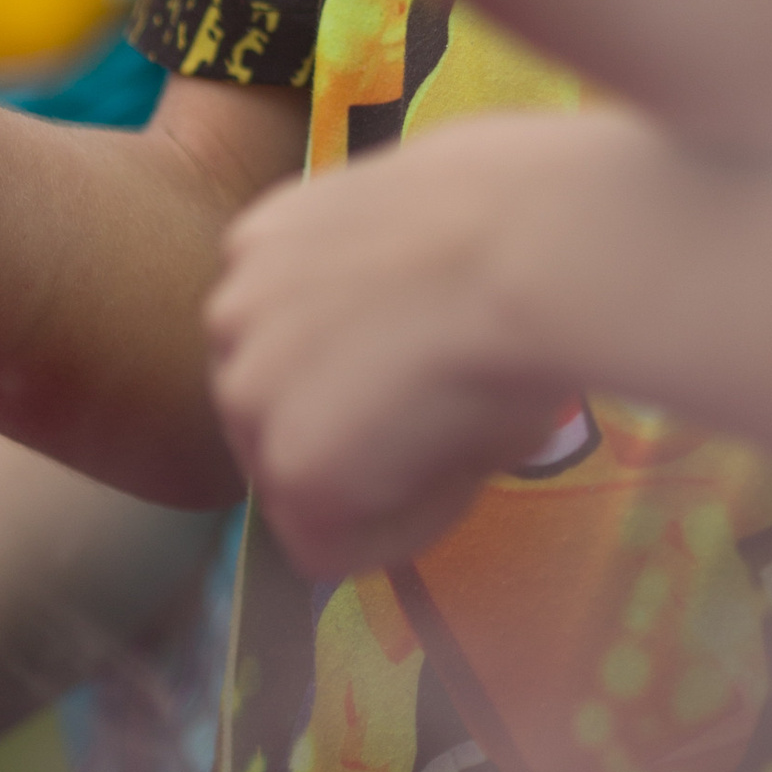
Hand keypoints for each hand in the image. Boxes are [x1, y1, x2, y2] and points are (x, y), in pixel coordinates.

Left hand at [205, 104, 673, 579]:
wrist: (538, 247)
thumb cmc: (518, 227)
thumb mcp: (420, 246)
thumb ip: (372, 300)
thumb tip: (403, 371)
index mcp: (261, 242)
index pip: (284, 348)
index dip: (362, 378)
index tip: (430, 377)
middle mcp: (233, 310)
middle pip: (280, 417)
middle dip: (356, 436)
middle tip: (449, 420)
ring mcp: (250, 393)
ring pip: (300, 486)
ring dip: (376, 484)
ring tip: (464, 438)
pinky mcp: (290, 466)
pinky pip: (330, 545)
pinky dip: (400, 529)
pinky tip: (463, 474)